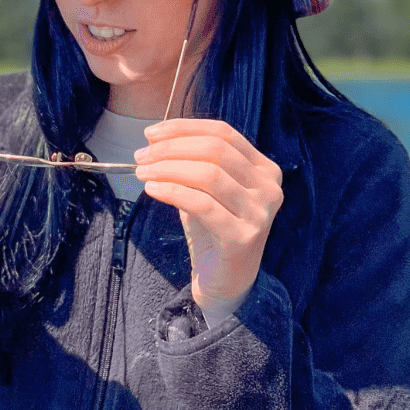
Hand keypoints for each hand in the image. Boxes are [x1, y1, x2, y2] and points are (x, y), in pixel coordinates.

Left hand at [134, 119, 282, 312]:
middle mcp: (269, 187)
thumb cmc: (214, 230)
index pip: (223, 133)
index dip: (184, 128)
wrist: (226, 281)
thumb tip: (155, 139)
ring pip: (208, 174)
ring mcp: (259, 213)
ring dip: (168, 168)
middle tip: (141, 156)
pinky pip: (202, 204)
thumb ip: (192, 162)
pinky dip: (173, 191)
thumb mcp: (206, 190)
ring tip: (142, 173)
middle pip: (215, 150)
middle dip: (172, 148)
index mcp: (264, 169)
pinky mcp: (243, 237)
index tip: (150, 133)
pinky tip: (152, 190)